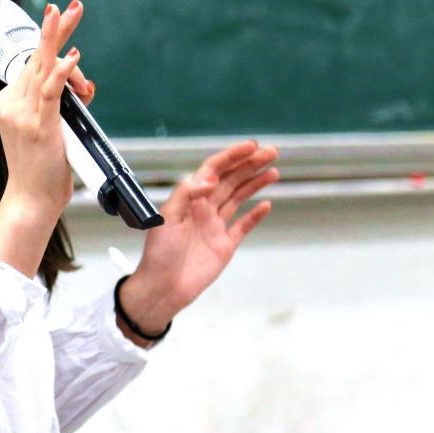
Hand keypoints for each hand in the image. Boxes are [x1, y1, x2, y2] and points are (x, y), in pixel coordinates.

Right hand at [0, 0, 84, 276]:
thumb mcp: (47, 129)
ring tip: (70, 13)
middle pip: (36, 57)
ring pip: (42, 67)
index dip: (52, 44)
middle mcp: (12, 103)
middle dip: (54, 28)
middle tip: (70, 5)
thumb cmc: (41, 169)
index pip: (33, 64)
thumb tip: (81, 87)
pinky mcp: (39, 126)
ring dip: (57, 37)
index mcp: (9, 102)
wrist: (30, 199)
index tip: (60, 17)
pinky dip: (61, 72)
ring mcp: (23, 114)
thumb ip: (58, 104)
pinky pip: (51, 92)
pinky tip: (72, 57)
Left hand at [118, 141, 279, 337]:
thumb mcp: (166, 217)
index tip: (252, 146)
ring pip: (239, 198)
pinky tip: (266, 204)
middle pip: (230, 180)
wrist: (164, 287)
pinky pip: (243, 225)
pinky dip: (255, 215)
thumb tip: (210, 180)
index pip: (213, 170)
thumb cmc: (160, 252)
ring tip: (273, 171)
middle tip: (271, 152)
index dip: (232, 156)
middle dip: (250, 165)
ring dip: (255, 183)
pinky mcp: (224, 245)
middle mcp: (204, 208)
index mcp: (189, 199)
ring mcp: (215, 226)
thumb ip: (187, 193)